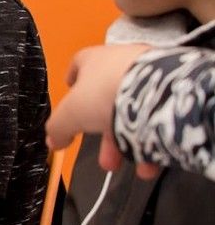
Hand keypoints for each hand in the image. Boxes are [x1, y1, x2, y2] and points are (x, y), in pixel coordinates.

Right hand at [47, 43, 155, 177]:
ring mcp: (150, 74)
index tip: (70, 97)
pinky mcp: (173, 89)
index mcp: (94, 59)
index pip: (79, 63)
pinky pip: (157, 116)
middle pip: (107, 98)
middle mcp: (123, 61)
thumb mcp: (70, 115)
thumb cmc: (102, 96)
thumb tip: (52, 140)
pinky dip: (152, 139)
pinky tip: (151, 161)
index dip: (72, 80)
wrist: (155, 94)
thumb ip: (58, 127)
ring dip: (129, 141)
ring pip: (134, 111)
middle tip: (106, 159)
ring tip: (131, 165)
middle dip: (104, 134)